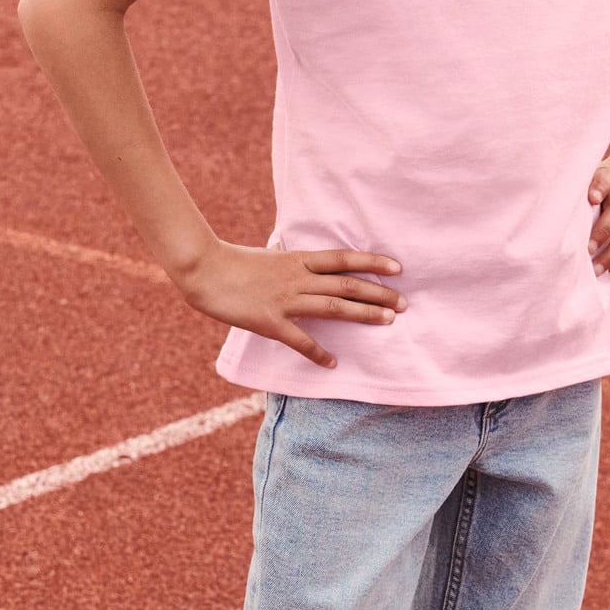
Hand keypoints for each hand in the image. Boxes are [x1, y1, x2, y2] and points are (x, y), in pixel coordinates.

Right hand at [175, 241, 405, 369]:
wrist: (204, 270)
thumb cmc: (232, 261)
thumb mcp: (264, 254)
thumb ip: (279, 254)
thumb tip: (282, 245)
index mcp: (299, 259)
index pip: (344, 259)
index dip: (372, 263)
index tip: (397, 268)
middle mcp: (299, 278)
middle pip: (347, 285)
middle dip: (379, 294)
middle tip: (405, 304)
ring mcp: (286, 300)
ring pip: (334, 306)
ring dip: (363, 314)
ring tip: (388, 322)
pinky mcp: (271, 321)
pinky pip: (300, 340)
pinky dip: (318, 353)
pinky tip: (333, 364)